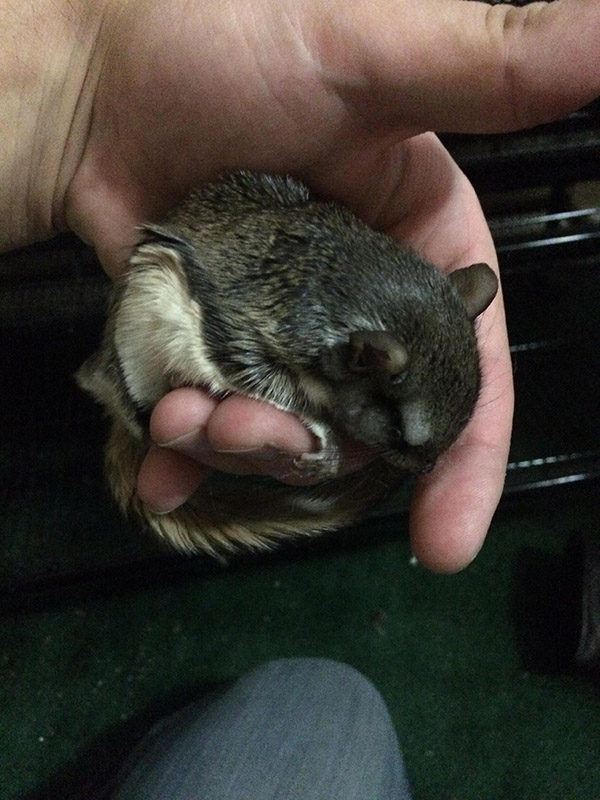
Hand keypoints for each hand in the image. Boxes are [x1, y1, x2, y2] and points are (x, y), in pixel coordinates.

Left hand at [56, 0, 599, 569]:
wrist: (84, 81)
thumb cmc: (222, 43)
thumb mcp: (371, 54)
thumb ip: (493, 66)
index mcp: (414, 248)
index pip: (463, 369)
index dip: (466, 452)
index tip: (448, 540)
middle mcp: (351, 306)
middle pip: (365, 420)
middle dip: (317, 453)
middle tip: (252, 441)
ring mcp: (272, 333)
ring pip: (282, 431)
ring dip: (237, 449)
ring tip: (188, 419)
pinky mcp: (206, 346)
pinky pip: (209, 423)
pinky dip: (181, 455)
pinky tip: (157, 463)